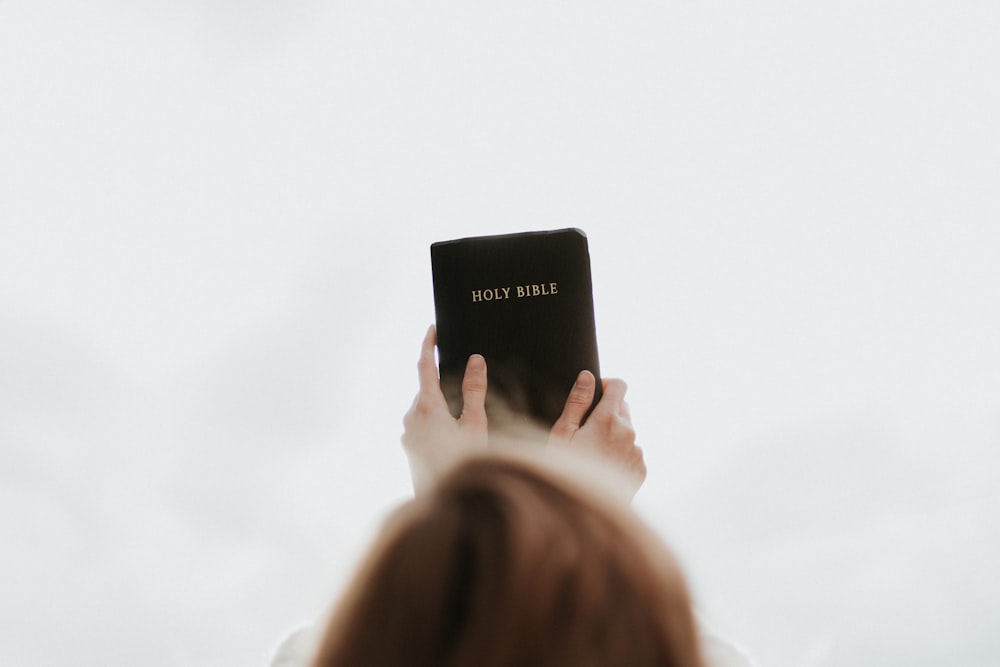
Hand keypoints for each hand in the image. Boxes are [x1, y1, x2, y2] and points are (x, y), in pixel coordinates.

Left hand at [401, 325, 487, 493]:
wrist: (445, 505)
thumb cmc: (464, 463)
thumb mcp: (476, 424)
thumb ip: (474, 391)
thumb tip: (476, 360)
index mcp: (427, 406)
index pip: (424, 366)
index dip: (428, 344)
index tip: (433, 329)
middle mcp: (411, 418)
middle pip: (426, 388)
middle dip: (442, 380)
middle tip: (464, 376)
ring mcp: (408, 435)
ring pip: (424, 408)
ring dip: (441, 404)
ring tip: (464, 415)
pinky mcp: (409, 449)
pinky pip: (421, 425)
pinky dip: (436, 421)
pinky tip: (455, 436)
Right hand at [549, 371, 645, 497]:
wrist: (582, 513)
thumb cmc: (566, 472)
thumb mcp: (563, 434)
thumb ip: (577, 402)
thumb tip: (587, 377)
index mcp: (608, 420)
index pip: (619, 385)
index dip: (605, 386)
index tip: (594, 395)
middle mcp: (629, 433)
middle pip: (623, 408)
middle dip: (606, 413)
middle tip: (585, 432)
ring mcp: (637, 452)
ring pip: (627, 432)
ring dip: (613, 435)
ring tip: (591, 455)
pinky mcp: (641, 469)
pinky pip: (632, 452)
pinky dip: (620, 454)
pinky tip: (602, 468)